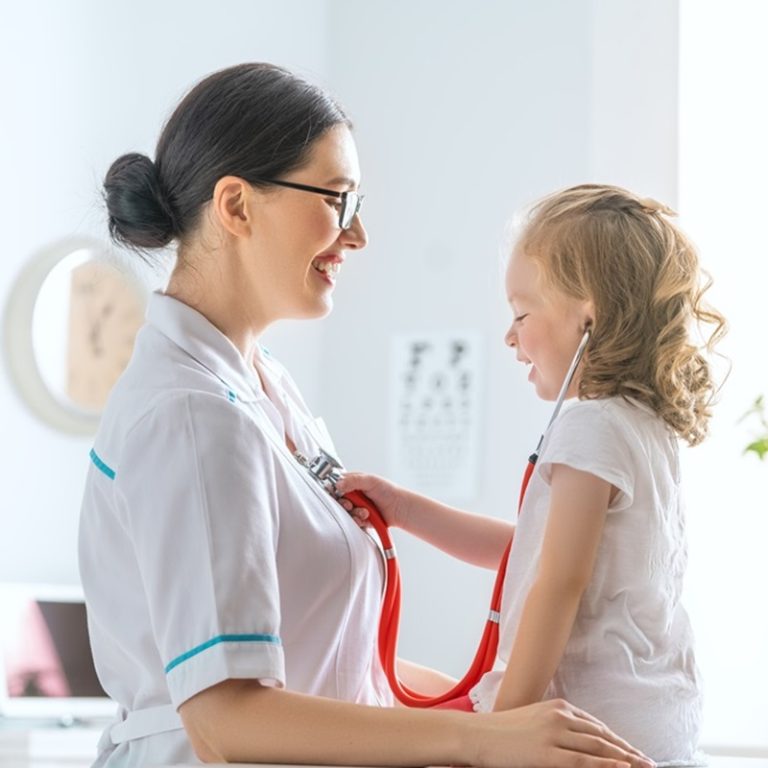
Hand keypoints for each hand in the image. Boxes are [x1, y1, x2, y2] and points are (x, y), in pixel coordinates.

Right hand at [334, 472, 408, 528]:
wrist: (399, 508)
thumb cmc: (388, 491)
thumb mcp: (370, 480)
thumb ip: (353, 480)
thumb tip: (338, 484)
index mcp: (354, 483)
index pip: (337, 485)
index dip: (335, 490)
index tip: (338, 494)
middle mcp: (354, 495)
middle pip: (339, 501)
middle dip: (344, 504)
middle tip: (350, 504)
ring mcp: (356, 507)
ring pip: (345, 513)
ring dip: (354, 513)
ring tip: (365, 512)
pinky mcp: (360, 518)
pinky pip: (353, 521)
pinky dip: (358, 520)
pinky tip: (366, 518)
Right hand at [472, 698, 654, 767]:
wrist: (477, 735)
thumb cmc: (502, 731)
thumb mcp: (533, 721)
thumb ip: (555, 726)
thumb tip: (576, 740)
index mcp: (558, 707)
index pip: (596, 726)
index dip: (617, 740)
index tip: (633, 751)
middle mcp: (561, 717)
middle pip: (603, 736)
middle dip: (628, 750)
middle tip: (648, 762)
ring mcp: (555, 735)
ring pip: (599, 748)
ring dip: (625, 759)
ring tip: (643, 767)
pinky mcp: (548, 754)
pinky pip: (585, 762)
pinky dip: (607, 765)